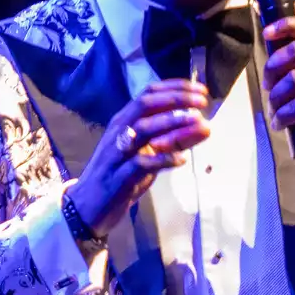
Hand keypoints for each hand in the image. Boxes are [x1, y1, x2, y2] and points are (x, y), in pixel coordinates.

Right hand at [68, 80, 210, 236]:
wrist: (89, 206)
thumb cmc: (121, 175)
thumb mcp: (149, 154)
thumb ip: (174, 140)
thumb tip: (205, 126)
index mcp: (125, 121)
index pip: (149, 94)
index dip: (176, 88)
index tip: (201, 90)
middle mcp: (119, 131)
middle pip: (146, 105)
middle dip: (176, 99)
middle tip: (201, 102)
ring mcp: (118, 153)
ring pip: (143, 129)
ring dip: (172, 123)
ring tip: (197, 121)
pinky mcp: (120, 176)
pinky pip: (142, 163)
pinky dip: (163, 159)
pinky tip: (182, 160)